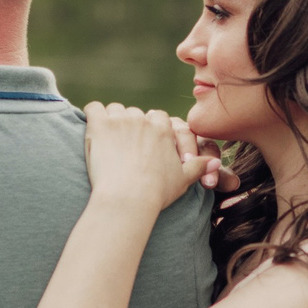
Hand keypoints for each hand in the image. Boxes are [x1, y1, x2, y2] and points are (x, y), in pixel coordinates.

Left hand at [83, 103, 209, 213]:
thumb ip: (199, 166)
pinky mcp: (99, 125)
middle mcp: (143, 120)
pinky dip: (92, 116)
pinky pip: (94, 108)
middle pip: (134, 113)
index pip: (157, 117)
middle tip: (123, 147)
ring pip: (114, 110)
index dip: (149, 129)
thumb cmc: (157, 193)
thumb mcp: (183, 180)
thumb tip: (215, 162)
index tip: (142, 144)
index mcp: (164, 129)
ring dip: (111, 121)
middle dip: (129, 127)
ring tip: (107, 142)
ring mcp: (121, 120)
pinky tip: (92, 131)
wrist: (128, 199)